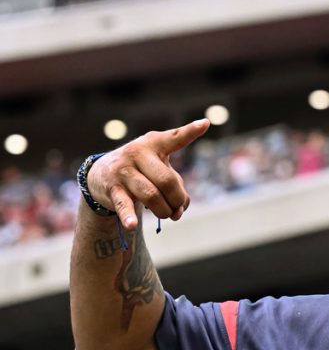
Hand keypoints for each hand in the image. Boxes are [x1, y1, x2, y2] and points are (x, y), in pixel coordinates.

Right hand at [86, 119, 210, 228]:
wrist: (102, 173)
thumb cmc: (142, 170)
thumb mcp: (160, 170)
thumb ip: (177, 188)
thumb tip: (179, 211)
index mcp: (154, 144)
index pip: (174, 138)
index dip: (189, 132)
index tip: (205, 124)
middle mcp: (137, 153)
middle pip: (167, 180)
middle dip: (177, 199)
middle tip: (178, 207)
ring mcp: (123, 171)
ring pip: (151, 195)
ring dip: (164, 210)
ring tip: (166, 214)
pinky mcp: (113, 189)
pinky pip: (124, 204)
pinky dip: (128, 216)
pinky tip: (132, 226)